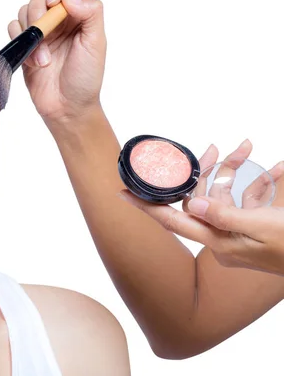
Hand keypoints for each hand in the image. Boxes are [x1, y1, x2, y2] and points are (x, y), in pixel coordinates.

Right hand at [8, 0, 106, 124]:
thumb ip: (90, 13)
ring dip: (32, 32)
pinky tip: (35, 61)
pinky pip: (13, 28)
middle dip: (38, 8)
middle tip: (42, 28)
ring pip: (25, 9)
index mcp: (80, 11)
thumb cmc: (86, 78)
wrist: (66, 107)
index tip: (54, 0)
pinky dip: (21, 42)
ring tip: (45, 58)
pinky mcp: (25, 43)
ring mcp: (41, 29)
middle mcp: (60, 16)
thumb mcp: (96, 44)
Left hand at [121, 139, 283, 275]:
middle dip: (208, 171)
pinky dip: (259, 183)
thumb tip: (192, 205)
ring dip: (238, 171)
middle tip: (213, 149)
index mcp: (218, 242)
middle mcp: (221, 238)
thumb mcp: (261, 227)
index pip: (172, 220)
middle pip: (201, 198)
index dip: (145, 206)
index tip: (121, 193)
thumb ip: (225, 215)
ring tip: (247, 148)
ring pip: (226, 194)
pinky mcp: (253, 227)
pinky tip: (277, 169)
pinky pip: (248, 200)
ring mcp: (237, 232)